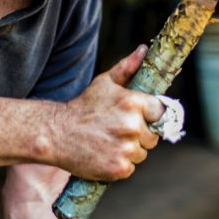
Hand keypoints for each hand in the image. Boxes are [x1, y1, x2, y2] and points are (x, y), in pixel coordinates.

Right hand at [54, 45, 164, 181]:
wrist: (56, 134)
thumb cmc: (83, 107)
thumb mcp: (105, 83)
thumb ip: (127, 68)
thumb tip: (143, 50)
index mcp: (133, 103)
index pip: (161, 112)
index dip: (151, 116)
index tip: (139, 118)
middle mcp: (133, 126)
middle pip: (153, 136)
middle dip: (140, 134)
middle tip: (117, 130)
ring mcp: (127, 148)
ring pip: (142, 153)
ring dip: (130, 150)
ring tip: (108, 141)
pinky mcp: (120, 168)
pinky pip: (131, 167)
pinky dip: (120, 164)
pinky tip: (105, 154)